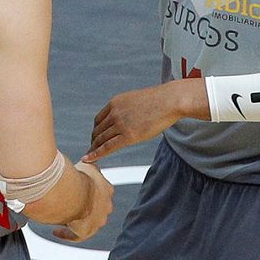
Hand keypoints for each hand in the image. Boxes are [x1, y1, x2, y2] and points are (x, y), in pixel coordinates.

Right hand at [52, 162, 113, 241]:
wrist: (72, 193)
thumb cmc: (78, 177)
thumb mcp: (86, 165)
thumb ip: (88, 164)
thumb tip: (86, 160)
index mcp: (107, 190)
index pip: (101, 191)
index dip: (89, 190)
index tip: (80, 190)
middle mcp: (105, 206)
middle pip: (96, 208)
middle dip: (84, 206)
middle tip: (70, 204)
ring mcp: (97, 220)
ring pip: (87, 221)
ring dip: (75, 219)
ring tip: (61, 216)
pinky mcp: (86, 231)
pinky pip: (76, 236)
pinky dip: (66, 233)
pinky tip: (57, 231)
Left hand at [83, 78, 208, 162]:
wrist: (170, 101)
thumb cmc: (159, 101)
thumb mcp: (136, 101)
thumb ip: (127, 109)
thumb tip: (128, 117)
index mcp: (114, 103)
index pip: (99, 120)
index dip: (96, 130)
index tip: (95, 137)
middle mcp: (114, 113)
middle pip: (98, 130)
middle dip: (94, 141)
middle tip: (93, 149)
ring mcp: (120, 124)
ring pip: (101, 139)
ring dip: (95, 148)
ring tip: (91, 156)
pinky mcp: (128, 135)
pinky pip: (108, 147)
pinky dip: (96, 154)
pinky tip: (89, 159)